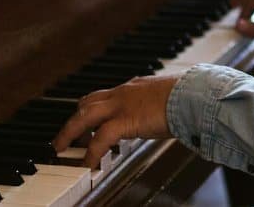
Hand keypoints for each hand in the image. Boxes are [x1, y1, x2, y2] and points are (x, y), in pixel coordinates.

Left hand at [52, 75, 177, 167]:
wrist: (193, 94)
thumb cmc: (188, 96)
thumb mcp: (167, 99)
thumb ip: (157, 107)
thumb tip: (162, 118)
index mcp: (133, 87)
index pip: (104, 96)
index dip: (91, 109)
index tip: (85, 121)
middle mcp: (123, 93)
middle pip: (86, 103)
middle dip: (72, 120)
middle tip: (63, 136)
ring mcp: (121, 105)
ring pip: (84, 116)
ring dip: (69, 133)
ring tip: (60, 148)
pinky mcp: (124, 120)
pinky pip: (100, 138)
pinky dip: (91, 153)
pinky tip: (87, 164)